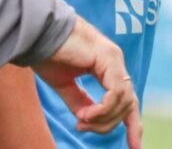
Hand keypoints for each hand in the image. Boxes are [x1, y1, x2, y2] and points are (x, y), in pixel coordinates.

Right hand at [32, 16, 141, 147]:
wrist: (37, 34)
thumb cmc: (48, 54)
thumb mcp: (65, 85)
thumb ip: (80, 102)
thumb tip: (88, 121)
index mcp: (107, 66)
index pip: (127, 99)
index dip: (133, 125)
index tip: (135, 147)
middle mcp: (114, 61)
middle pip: (127, 104)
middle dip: (108, 124)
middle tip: (82, 126)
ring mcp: (113, 58)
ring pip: (123, 101)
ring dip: (103, 118)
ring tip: (81, 119)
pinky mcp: (108, 57)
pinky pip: (115, 93)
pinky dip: (103, 109)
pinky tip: (85, 114)